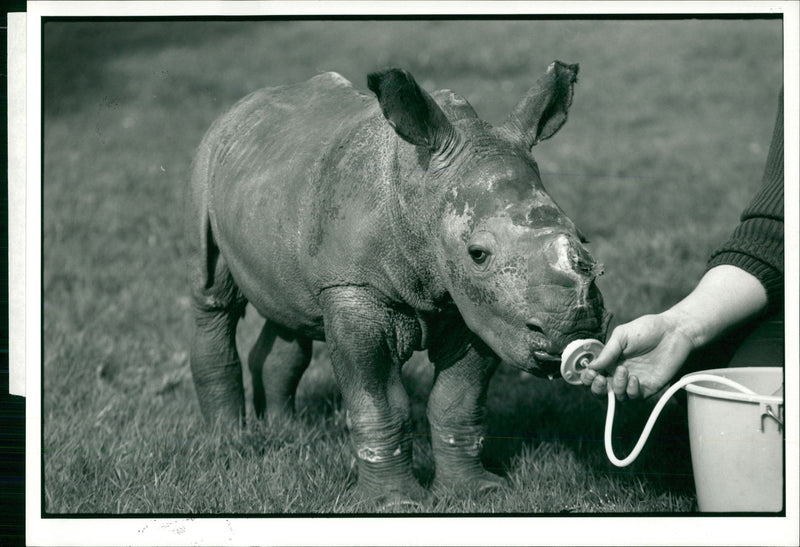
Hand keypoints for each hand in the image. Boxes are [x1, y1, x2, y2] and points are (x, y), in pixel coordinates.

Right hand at [579, 311, 693, 399]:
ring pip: (617, 397)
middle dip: (597, 389)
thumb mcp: (622, 335)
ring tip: (624, 371)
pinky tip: (635, 378)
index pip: (593, 375)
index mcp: (610, 360)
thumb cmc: (647, 329)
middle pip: (602, 391)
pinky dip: (631, 391)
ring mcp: (633, 381)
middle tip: (601, 379)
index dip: (588, 378)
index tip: (590, 372)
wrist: (674, 332)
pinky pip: (635, 398)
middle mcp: (619, 373)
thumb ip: (607, 351)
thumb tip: (591, 366)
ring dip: (616, 387)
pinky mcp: (648, 387)